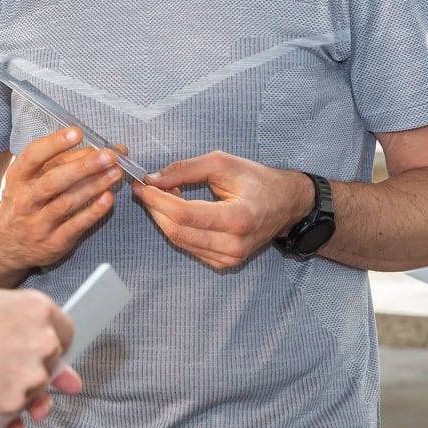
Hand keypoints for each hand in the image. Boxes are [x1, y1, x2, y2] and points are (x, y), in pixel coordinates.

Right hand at [0, 128, 122, 277]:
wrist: (7, 245)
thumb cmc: (26, 202)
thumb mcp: (33, 179)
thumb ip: (63, 162)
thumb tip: (98, 149)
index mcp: (18, 178)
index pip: (32, 156)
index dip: (54, 143)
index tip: (77, 132)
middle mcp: (25, 200)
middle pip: (53, 181)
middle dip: (84, 166)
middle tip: (109, 156)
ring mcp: (38, 224)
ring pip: (67, 202)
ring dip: (95, 186)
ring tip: (115, 172)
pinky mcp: (54, 242)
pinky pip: (76, 225)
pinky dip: (93, 211)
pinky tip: (108, 198)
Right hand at [0, 289, 73, 415]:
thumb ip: (12, 321)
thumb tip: (31, 334)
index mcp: (35, 310)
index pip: (64, 331)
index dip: (52, 345)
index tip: (44, 353)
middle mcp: (41, 342)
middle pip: (49, 366)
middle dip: (35, 376)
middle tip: (16, 381)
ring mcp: (29, 377)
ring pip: (33, 396)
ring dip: (21, 410)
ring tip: (7, 419)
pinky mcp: (11, 404)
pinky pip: (10, 421)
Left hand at [134, 151, 306, 271]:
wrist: (285, 204)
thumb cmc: (257, 180)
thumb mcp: (223, 164)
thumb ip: (185, 170)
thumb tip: (152, 180)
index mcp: (238, 218)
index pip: (185, 215)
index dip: (158, 201)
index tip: (143, 185)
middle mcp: (234, 245)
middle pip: (177, 232)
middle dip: (156, 209)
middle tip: (148, 188)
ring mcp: (229, 258)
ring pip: (180, 242)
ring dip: (164, 218)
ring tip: (166, 195)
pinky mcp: (224, 263)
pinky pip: (189, 247)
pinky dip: (177, 229)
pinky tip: (179, 211)